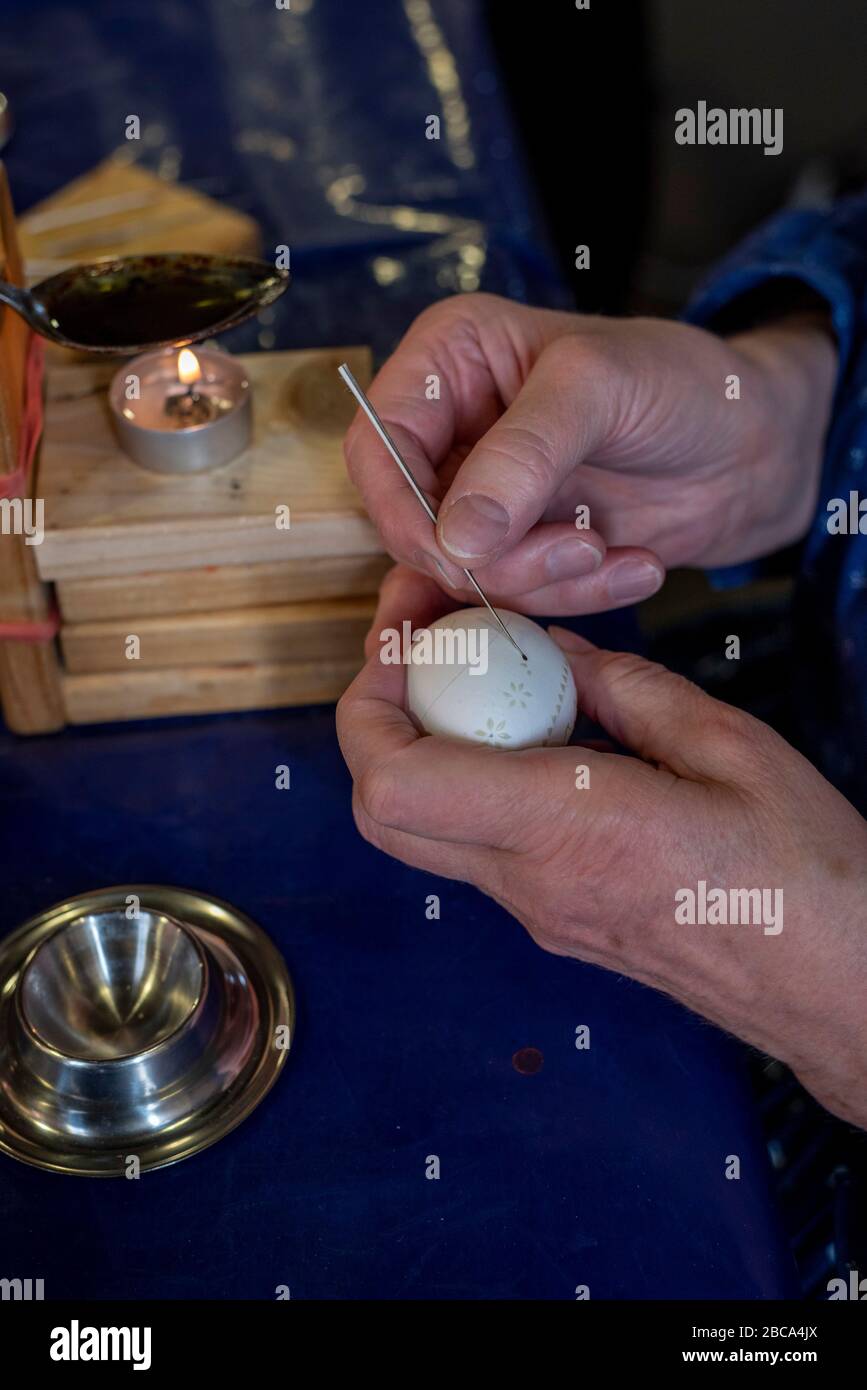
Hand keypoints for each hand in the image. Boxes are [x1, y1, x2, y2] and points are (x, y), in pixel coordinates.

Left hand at [338, 567, 866, 1128]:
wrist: (838, 990)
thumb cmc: (804, 874)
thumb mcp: (729, 746)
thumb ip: (625, 689)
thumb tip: (553, 651)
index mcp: (569, 832)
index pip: (395, 785)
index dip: (371, 703)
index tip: (410, 641)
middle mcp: (532, 883)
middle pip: (382, 811)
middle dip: (379, 718)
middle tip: (429, 650)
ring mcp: (537, 913)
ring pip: (425, 828)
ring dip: (429, 745)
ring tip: (495, 680)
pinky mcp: (554, 922)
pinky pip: (480, 846)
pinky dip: (479, 781)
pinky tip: (545, 736)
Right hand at [344, 294, 835, 613]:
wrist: (755, 447)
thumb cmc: (685, 384)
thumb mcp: (603, 389)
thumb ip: (525, 454)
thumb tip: (456, 535)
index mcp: (450, 360)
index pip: (377, 444)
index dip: (401, 510)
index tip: (458, 555)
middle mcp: (453, 429)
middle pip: (413, 524)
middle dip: (493, 559)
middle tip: (574, 551)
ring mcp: (485, 496)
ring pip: (463, 574)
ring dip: (542, 583)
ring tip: (611, 553)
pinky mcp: (520, 548)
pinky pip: (513, 598)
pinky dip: (571, 600)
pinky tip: (632, 567)